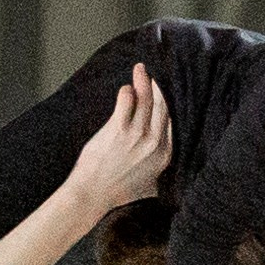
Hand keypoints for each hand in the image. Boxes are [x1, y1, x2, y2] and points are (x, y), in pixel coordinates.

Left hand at [71, 63, 171, 210]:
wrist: (92, 195)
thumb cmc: (116, 191)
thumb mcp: (148, 184)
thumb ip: (157, 168)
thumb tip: (161, 161)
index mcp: (164, 155)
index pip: (172, 121)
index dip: (170, 102)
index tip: (167, 89)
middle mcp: (154, 144)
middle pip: (162, 106)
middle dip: (160, 86)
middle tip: (157, 72)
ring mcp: (137, 136)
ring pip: (146, 99)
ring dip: (143, 81)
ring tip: (140, 69)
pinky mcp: (119, 130)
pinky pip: (127, 101)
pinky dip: (126, 91)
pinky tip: (125, 88)